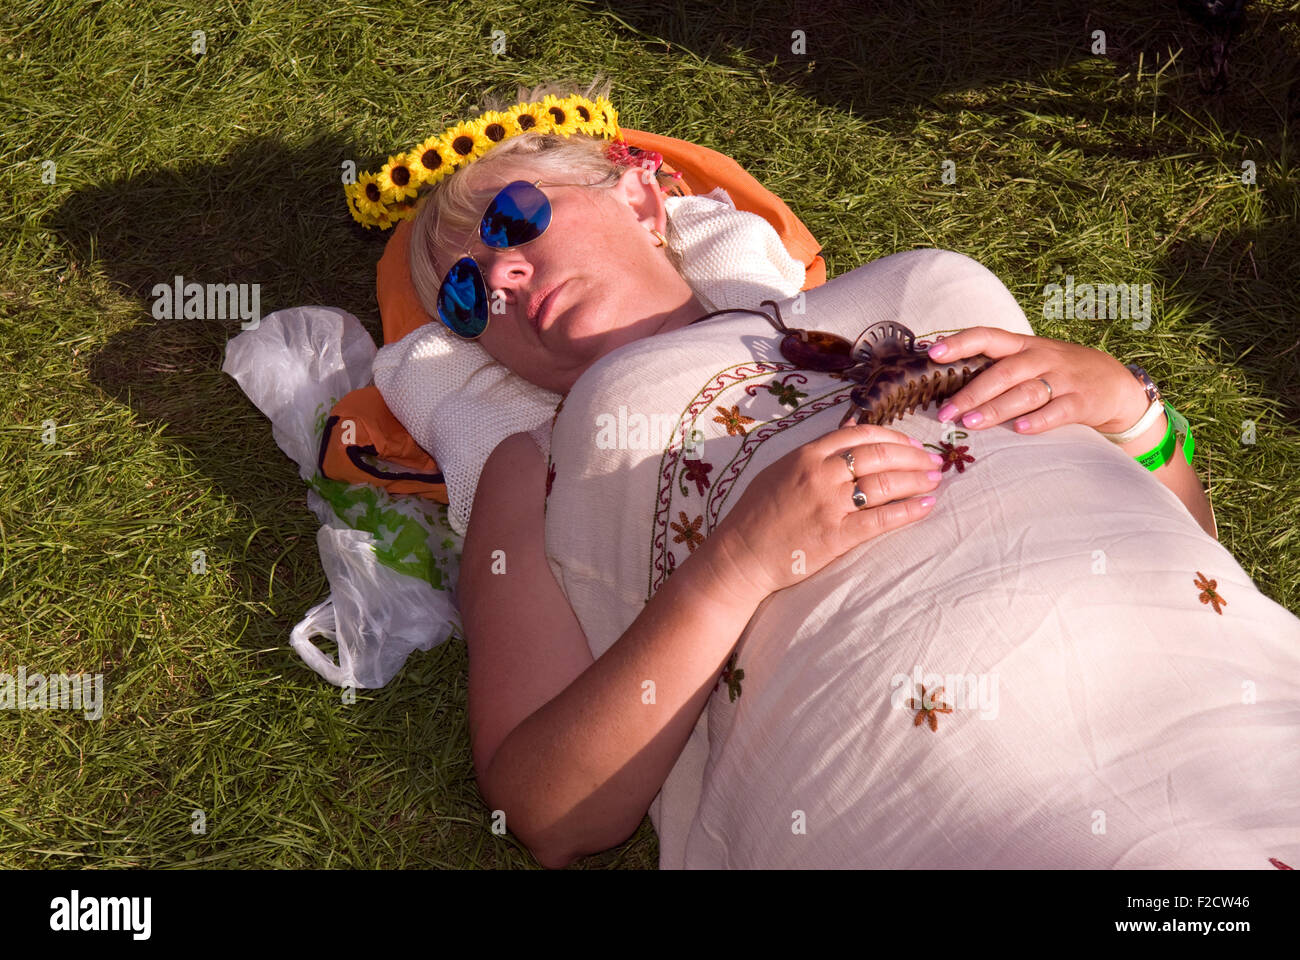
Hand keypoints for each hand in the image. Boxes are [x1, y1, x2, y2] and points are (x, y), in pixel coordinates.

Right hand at [704, 423, 943, 599]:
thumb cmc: (754, 516)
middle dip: (912, 456)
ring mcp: (829, 504)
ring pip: (885, 484)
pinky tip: (926, 506)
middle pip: (879, 456)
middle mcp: (820, 474)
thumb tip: (847, 439)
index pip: (860, 434)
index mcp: (806, 454)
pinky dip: (908, 511)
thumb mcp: (779, 471)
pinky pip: (881, 519)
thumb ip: (812, 456)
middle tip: (933, 461)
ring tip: (935, 480)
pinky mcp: (836, 535)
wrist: (740, 555)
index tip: (910, 444)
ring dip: (916, 479)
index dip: (892, 436)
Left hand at [925, 326, 1148, 434]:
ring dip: (996, 408)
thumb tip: (945, 380)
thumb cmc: (1059, 373)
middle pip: (1002, 372)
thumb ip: (996, 367)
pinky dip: (1039, 420)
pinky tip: (1020, 430)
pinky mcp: (1082, 401)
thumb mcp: (1030, 360)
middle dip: (971, 393)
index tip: (933, 352)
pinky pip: (1058, 410)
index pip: (988, 336)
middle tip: (945, 412)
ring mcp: (1063, 379)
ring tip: (971, 423)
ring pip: (1025, 393)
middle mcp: (1041, 358)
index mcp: (1023, 345)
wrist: (1115, 384)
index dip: (960, 342)